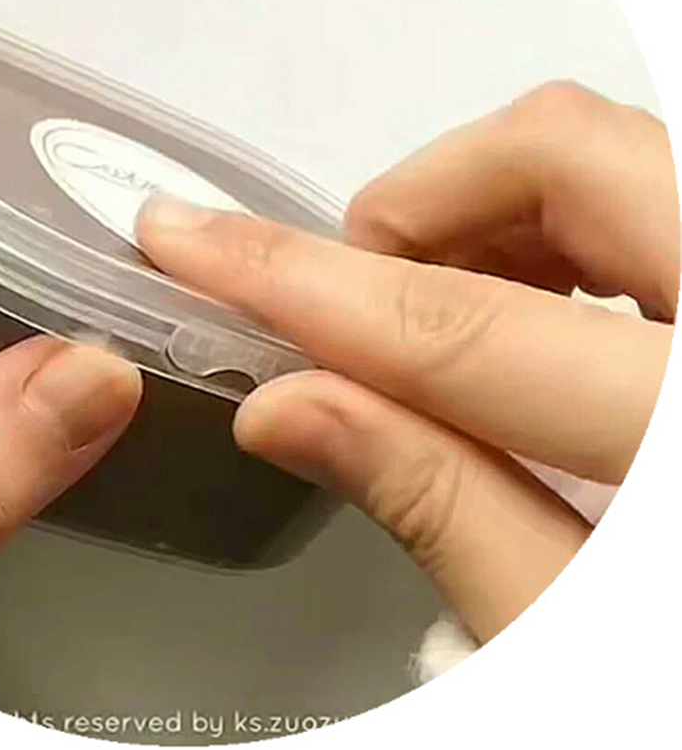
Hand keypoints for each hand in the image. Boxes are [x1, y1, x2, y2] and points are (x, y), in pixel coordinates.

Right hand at [137, 81, 676, 642]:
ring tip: (435, 323)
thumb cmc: (678, 673)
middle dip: (416, 207)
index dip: (299, 282)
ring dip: (479, 216)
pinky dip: (542, 230)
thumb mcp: (567, 636)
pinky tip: (518, 317)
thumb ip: (436, 507)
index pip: (461, 327)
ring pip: (603, 149)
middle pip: (563, 150)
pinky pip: (639, 186)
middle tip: (354, 301)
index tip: (188, 238)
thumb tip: (288, 404)